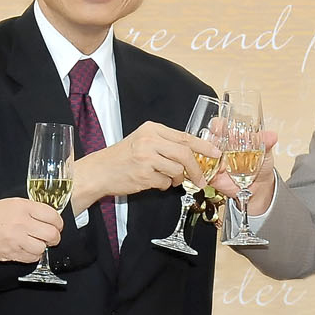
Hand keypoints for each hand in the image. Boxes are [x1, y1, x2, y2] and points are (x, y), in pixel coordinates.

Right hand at [0, 198, 64, 263]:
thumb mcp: (11, 204)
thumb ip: (30, 209)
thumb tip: (49, 218)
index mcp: (22, 207)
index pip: (52, 216)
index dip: (58, 223)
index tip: (57, 226)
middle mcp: (21, 223)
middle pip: (51, 234)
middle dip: (54, 238)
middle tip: (50, 237)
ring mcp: (16, 239)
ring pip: (42, 248)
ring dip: (42, 247)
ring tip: (35, 243)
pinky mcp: (11, 253)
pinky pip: (31, 258)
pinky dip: (32, 256)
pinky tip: (26, 250)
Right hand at [70, 121, 205, 210]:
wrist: (99, 171)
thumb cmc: (122, 157)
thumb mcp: (144, 141)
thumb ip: (166, 143)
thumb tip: (193, 153)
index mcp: (152, 129)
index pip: (185, 137)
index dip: (203, 146)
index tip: (216, 153)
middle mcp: (149, 141)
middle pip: (185, 153)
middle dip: (196, 169)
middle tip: (201, 179)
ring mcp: (146, 158)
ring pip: (177, 170)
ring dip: (176, 179)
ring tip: (165, 178)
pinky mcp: (143, 175)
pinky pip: (165, 183)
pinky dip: (163, 185)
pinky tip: (151, 181)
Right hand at [210, 128, 279, 211]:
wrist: (258, 187)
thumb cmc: (260, 165)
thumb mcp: (264, 152)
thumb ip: (265, 143)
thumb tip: (272, 136)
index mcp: (231, 136)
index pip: (220, 125)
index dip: (217, 125)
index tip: (219, 126)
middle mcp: (220, 146)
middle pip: (208, 138)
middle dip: (210, 139)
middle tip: (217, 143)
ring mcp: (214, 159)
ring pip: (203, 152)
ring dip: (205, 153)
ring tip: (216, 158)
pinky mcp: (210, 173)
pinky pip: (202, 170)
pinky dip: (203, 169)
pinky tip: (211, 170)